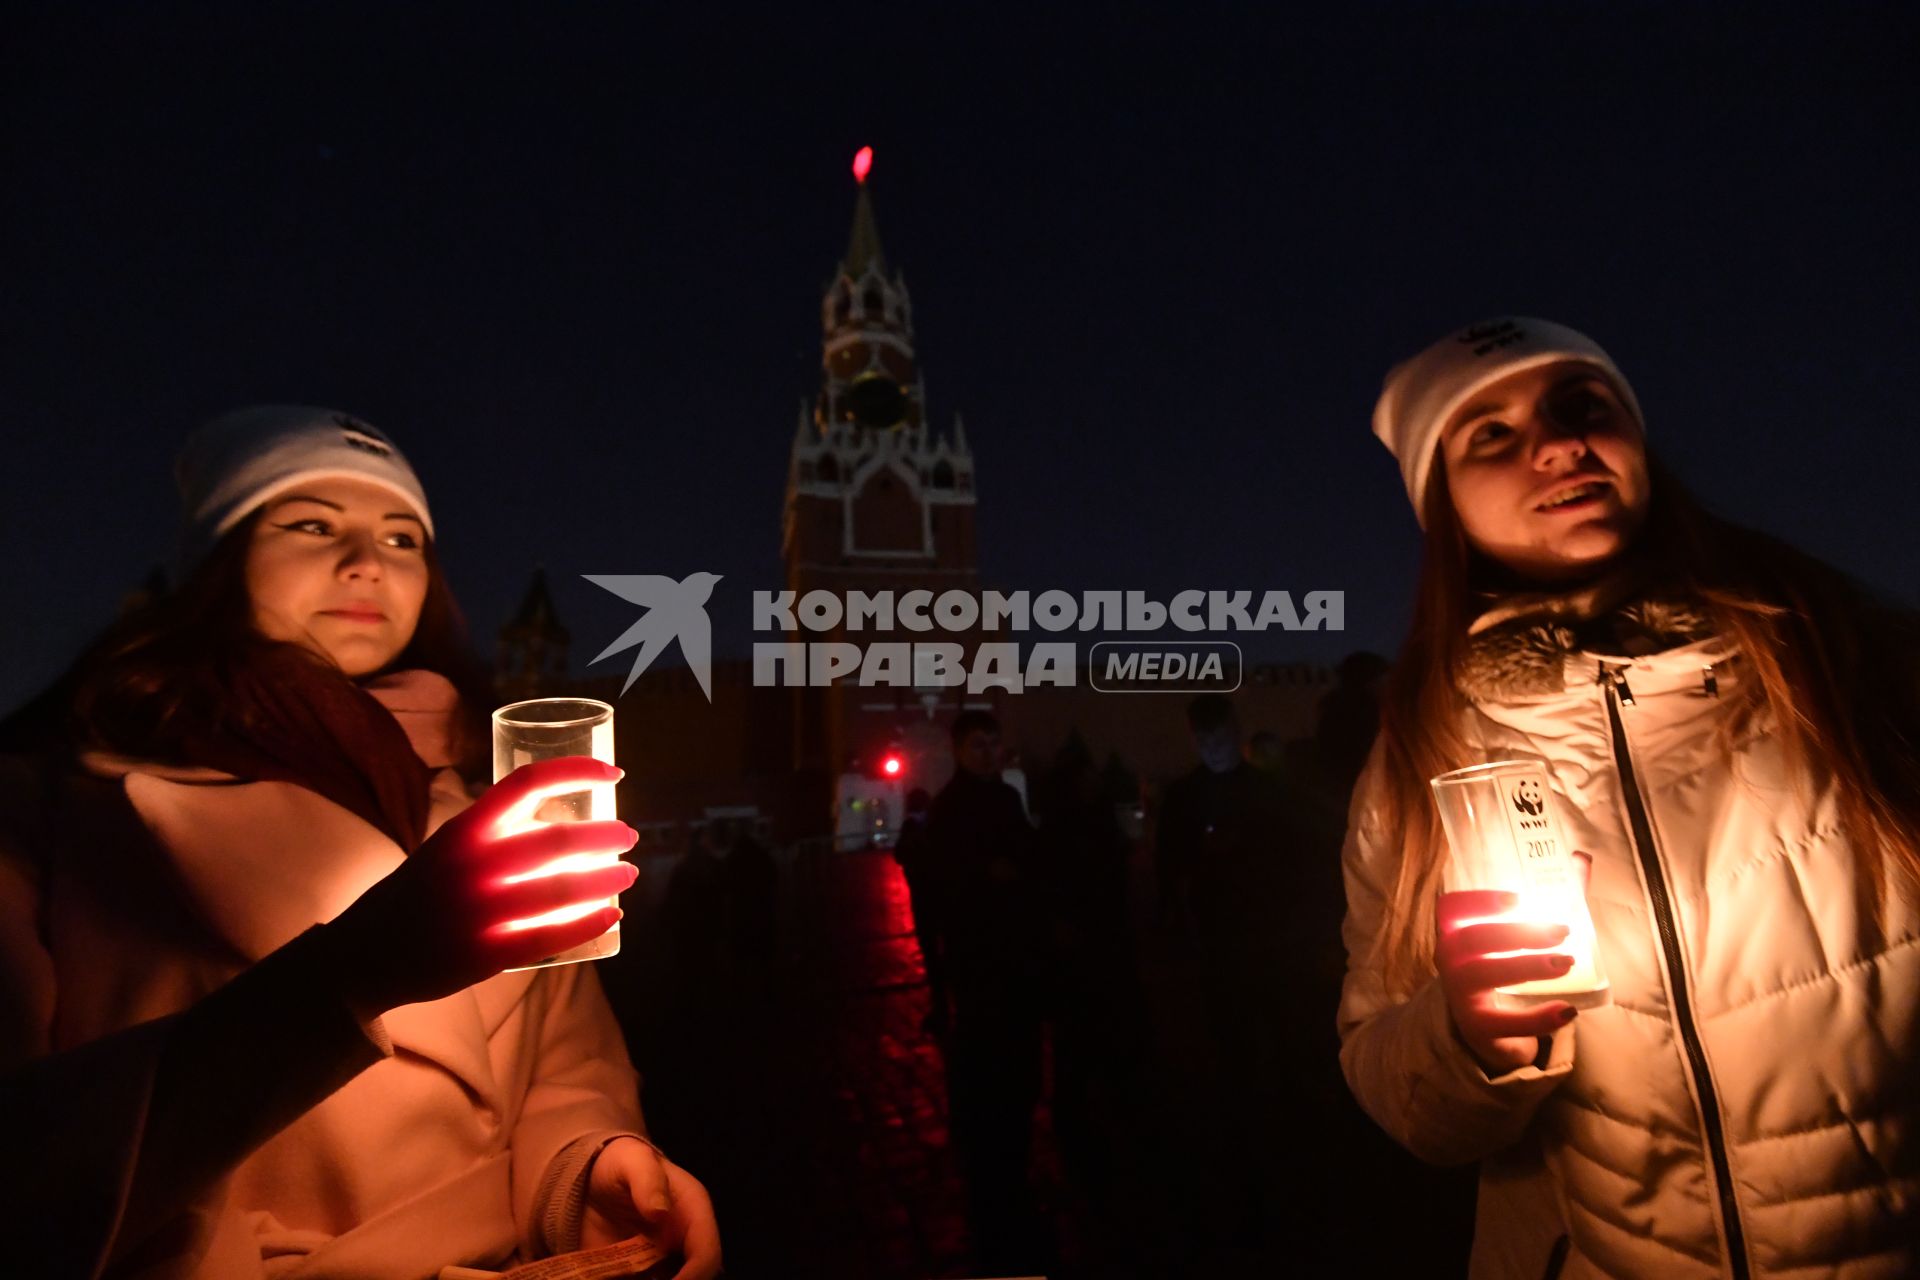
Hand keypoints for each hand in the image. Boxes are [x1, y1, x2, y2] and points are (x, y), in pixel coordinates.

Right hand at [320, 757, 638, 1014]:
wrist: (364, 953)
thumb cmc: (419, 892)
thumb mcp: (447, 847)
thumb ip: (495, 834)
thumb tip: (563, 824)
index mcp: (464, 829)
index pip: (527, 782)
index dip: (576, 771)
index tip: (614, 774)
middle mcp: (471, 865)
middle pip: (557, 839)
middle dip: (606, 835)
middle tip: (629, 836)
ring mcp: (477, 911)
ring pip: (562, 890)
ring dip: (607, 879)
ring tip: (628, 874)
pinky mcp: (484, 954)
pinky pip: (550, 936)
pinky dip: (588, 923)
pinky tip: (613, 915)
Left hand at [580, 1137, 721, 1279]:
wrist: (592, 1178)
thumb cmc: (621, 1163)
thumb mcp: (632, 1160)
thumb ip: (647, 1179)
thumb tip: (659, 1211)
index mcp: (693, 1215)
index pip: (706, 1255)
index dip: (694, 1276)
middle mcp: (681, 1245)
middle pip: (694, 1278)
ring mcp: (659, 1263)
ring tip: (622, 1277)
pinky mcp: (635, 1274)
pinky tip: (608, 1277)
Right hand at [1433, 851, 1594, 1073]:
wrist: (1489, 1031)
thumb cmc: (1505, 970)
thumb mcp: (1521, 937)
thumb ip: (1551, 899)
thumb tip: (1581, 859)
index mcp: (1456, 932)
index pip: (1453, 908)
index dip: (1481, 900)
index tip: (1518, 898)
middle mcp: (1449, 961)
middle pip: (1473, 938)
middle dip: (1518, 931)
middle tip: (1562, 930)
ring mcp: (1459, 995)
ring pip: (1483, 973)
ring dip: (1528, 965)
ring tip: (1567, 961)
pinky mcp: (1476, 1028)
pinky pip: (1503, 1022)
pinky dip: (1537, 1017)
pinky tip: (1568, 1011)